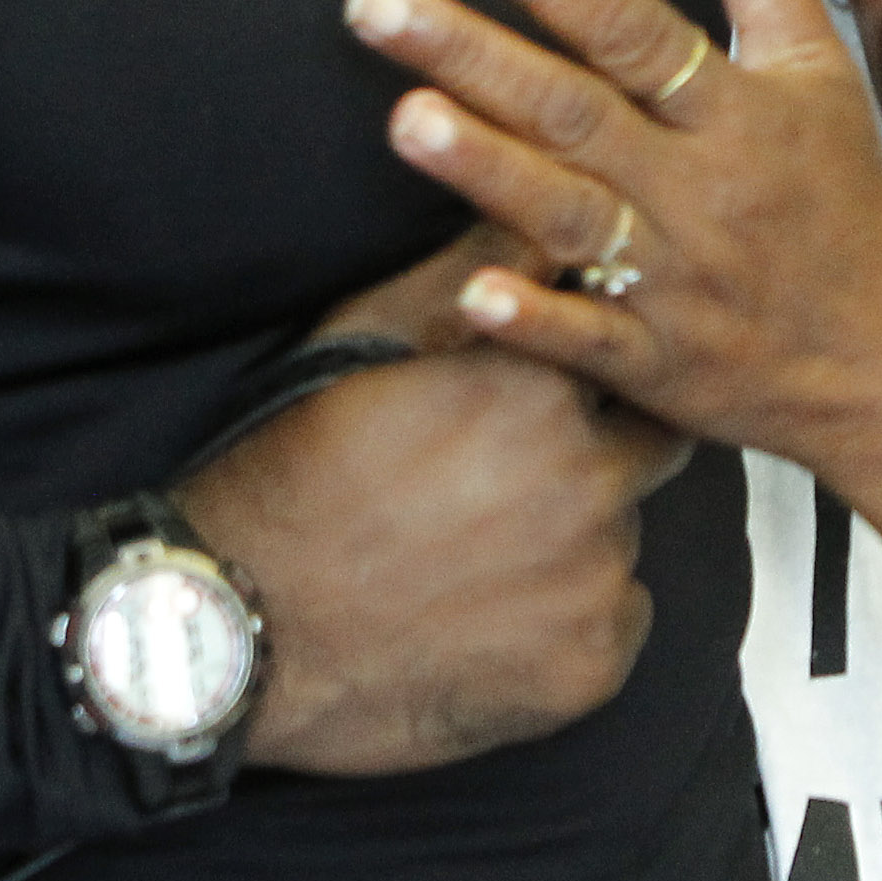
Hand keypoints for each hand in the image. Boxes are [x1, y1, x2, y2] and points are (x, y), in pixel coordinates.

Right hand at [179, 265, 690, 774]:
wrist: (235, 631)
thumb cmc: (289, 475)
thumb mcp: (364, 338)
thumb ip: (471, 268)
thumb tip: (543, 213)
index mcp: (538, 385)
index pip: (615, 349)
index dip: (577, 370)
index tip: (536, 394)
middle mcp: (587, 481)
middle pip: (647, 443)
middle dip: (597, 451)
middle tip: (507, 481)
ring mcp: (595, 582)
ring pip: (623, 536)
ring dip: (577, 537)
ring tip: (480, 555)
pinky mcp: (592, 667)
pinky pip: (616, 620)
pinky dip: (572, 618)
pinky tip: (492, 617)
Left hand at [343, 0, 881, 463]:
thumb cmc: (841, 205)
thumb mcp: (819, 71)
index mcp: (737, 111)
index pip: (631, 26)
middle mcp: (700, 189)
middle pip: (573, 108)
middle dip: (470, 51)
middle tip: (372, 1)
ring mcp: (675, 280)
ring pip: (569, 214)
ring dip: (485, 167)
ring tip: (404, 116)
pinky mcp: (656, 363)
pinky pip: (590, 337)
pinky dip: (535, 317)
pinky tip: (473, 291)